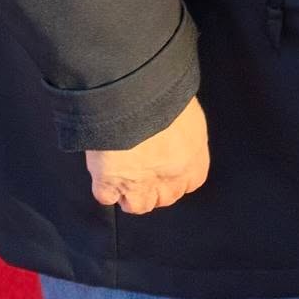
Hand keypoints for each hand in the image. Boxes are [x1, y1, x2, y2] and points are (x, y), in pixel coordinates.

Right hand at [86, 96, 208, 214]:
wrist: (135, 95)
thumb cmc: (166, 94)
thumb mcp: (188, 109)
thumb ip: (186, 130)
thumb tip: (178, 133)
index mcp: (193, 157)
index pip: (191, 182)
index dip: (178, 176)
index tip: (169, 168)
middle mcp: (168, 177)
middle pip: (165, 197)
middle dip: (157, 187)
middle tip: (146, 169)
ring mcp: (137, 184)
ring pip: (137, 205)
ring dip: (132, 194)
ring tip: (126, 176)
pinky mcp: (108, 182)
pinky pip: (106, 197)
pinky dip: (106, 189)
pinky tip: (106, 175)